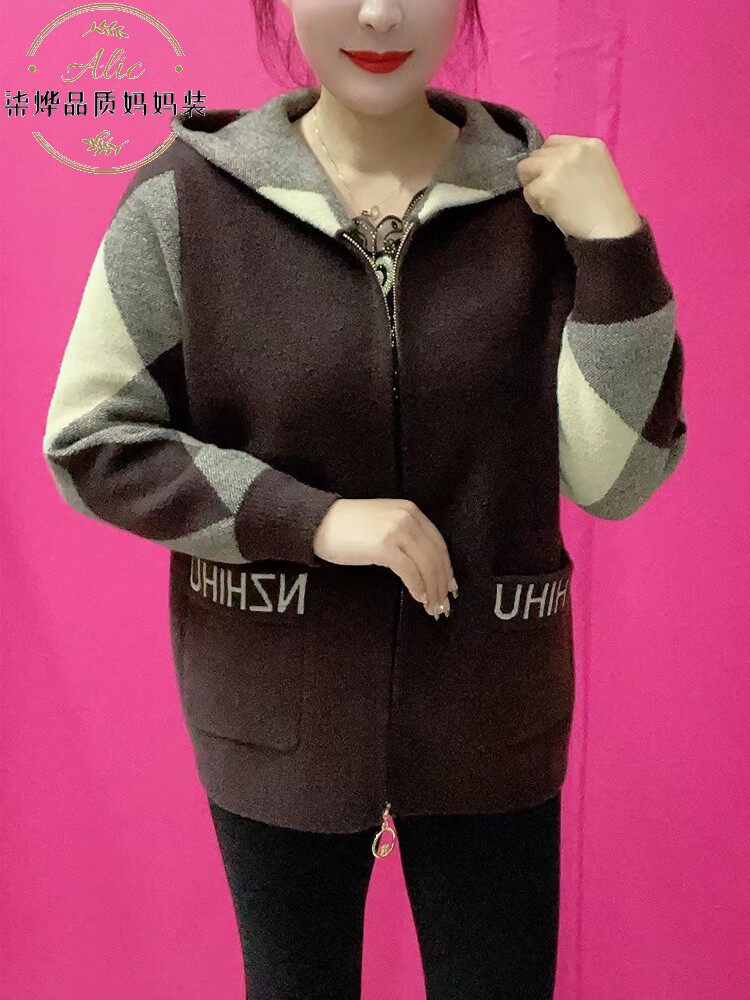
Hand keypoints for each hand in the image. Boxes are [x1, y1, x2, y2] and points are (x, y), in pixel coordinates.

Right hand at [312, 498, 456, 617]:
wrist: (320, 522)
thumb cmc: (349, 527)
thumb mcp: (384, 523)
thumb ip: (406, 536)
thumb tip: (425, 566)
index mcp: (410, 511)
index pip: (438, 542)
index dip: (446, 567)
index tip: (450, 585)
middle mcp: (407, 518)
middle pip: (435, 555)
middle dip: (442, 582)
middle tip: (444, 603)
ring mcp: (396, 531)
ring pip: (425, 565)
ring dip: (432, 589)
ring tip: (433, 606)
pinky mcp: (384, 546)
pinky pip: (409, 571)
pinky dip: (418, 586)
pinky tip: (419, 598)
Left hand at [516, 135, 642, 239]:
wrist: (611, 229)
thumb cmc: (606, 207)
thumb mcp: (596, 171)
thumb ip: (574, 163)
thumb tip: (546, 169)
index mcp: (590, 144)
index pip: (553, 142)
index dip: (548, 161)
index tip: (555, 178)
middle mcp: (574, 148)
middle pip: (536, 154)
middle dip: (538, 173)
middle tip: (551, 193)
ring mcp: (558, 165)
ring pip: (525, 168)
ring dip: (533, 186)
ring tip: (549, 202)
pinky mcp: (546, 184)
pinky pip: (527, 191)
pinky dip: (535, 204)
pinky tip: (551, 212)